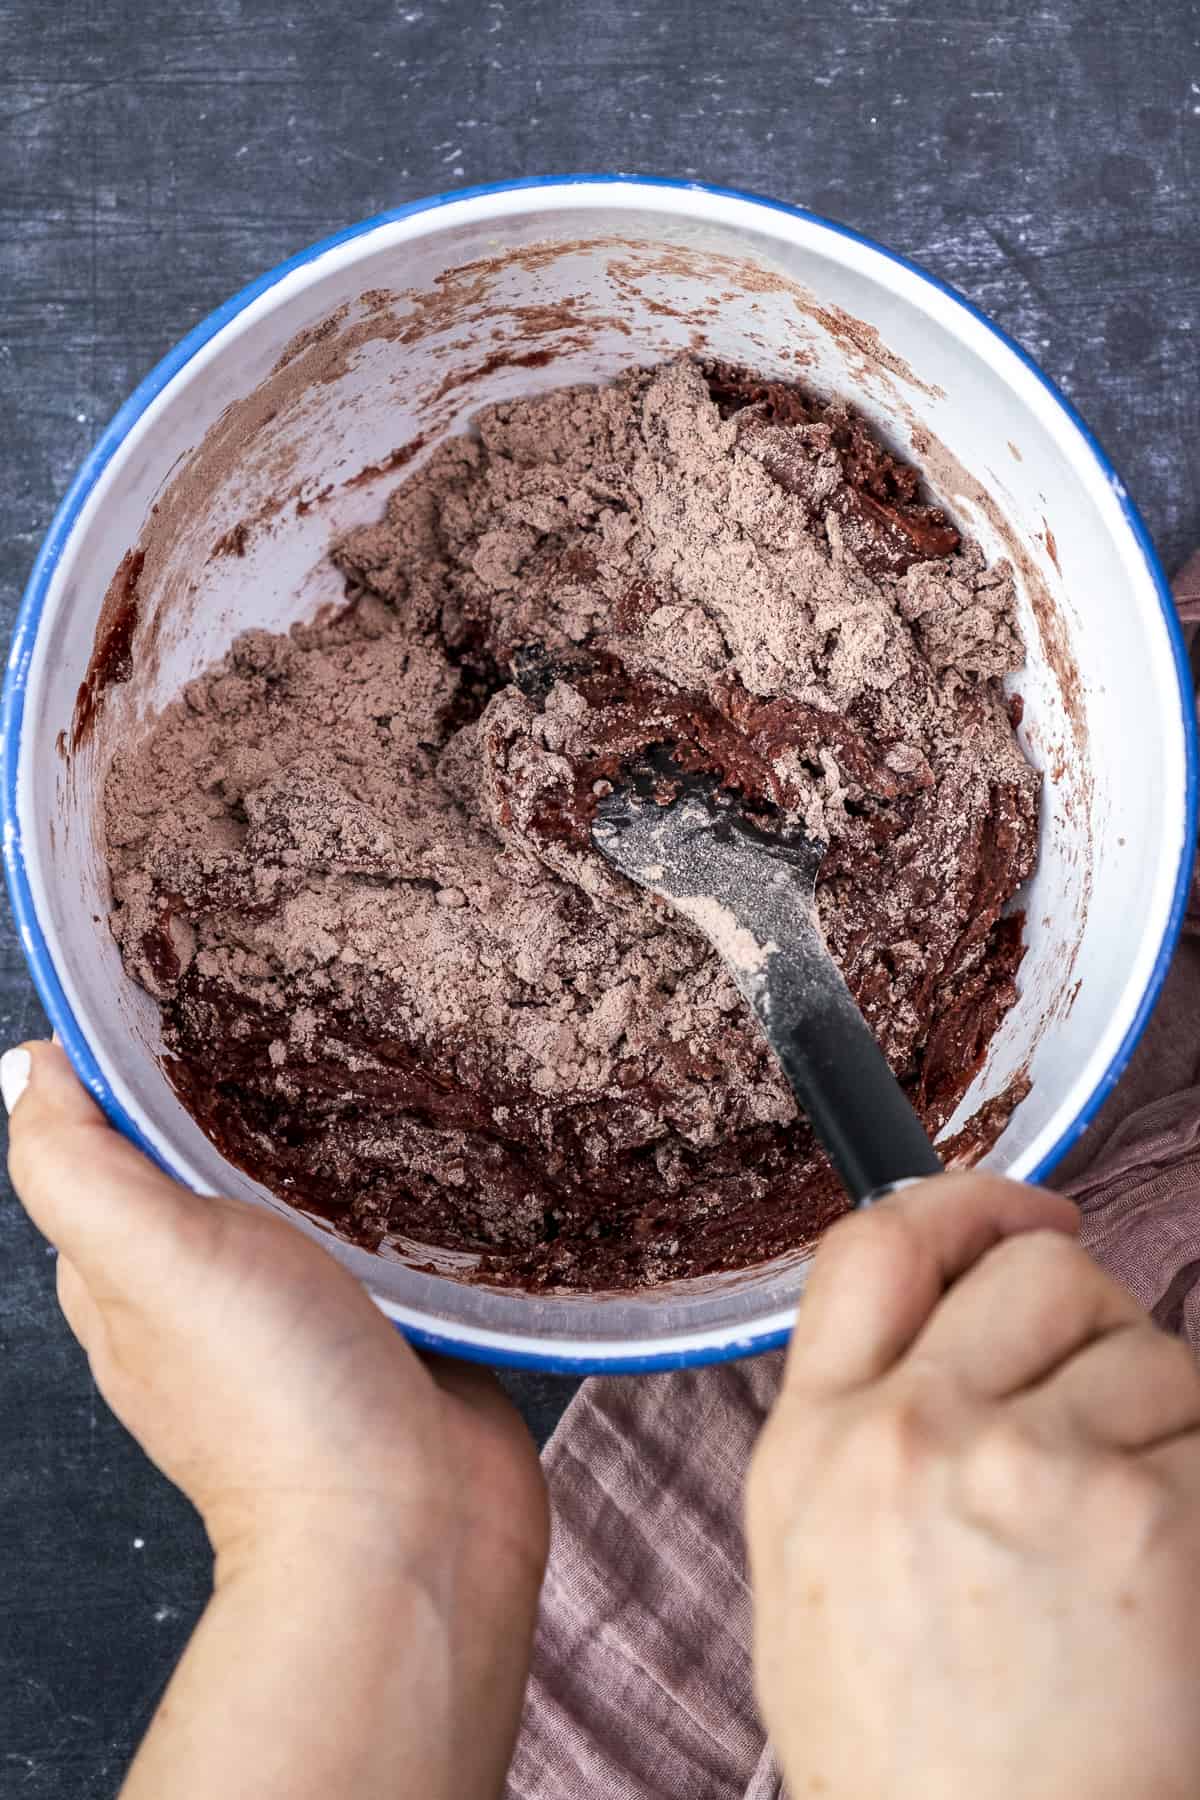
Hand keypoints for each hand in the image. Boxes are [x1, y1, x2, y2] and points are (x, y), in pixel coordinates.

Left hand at [6, 1040, 547, 1798]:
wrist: (414, 1524)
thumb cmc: (274, 1394)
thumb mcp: (150, 1260)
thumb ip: (76, 1167)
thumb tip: (24, 1066)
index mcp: (128, 1274)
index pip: (105, 1143)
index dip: (128, 1064)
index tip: (183, 978)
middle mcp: (208, 1288)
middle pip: (208, 1158)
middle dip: (239, 1084)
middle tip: (292, 997)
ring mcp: (303, 1306)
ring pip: (300, 1189)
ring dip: (324, 1133)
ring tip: (367, 1050)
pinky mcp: (389, 1317)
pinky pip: (380, 1227)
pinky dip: (393, 1183)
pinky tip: (423, 1142)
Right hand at [746, 1174, 1199, 1799]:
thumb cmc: (909, 1752)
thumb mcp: (808, 1565)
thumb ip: (858, 1421)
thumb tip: (947, 1315)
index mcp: (816, 1440)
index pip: (877, 1244)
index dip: (967, 1203)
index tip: (1028, 1213)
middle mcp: (912, 1433)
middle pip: (1040, 1268)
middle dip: (1089, 1322)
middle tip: (1098, 1410)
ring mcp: (1030, 1469)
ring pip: (1151, 1349)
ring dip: (1160, 1417)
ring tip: (1125, 1533)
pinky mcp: (1151, 1522)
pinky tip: (1168, 1573)